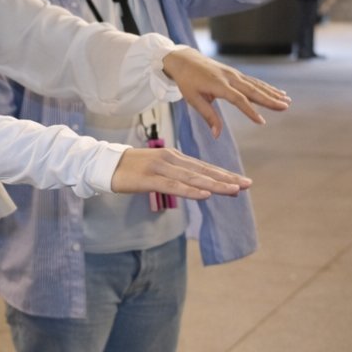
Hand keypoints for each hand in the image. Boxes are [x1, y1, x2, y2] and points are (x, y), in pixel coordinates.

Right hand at [110, 146, 250, 198]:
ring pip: (193, 178)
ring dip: (215, 185)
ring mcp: (161, 168)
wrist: (105, 164)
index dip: (223, 175)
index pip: (204, 167)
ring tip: (234, 190)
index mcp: (174, 157)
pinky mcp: (150, 179)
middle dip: (227, 178)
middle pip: (204, 171)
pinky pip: (174, 186)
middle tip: (247, 184)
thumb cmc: (130, 169)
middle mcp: (172, 159)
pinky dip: (191, 191)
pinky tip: (205, 195)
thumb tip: (192, 185)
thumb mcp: (156, 169)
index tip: (242, 181)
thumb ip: (174, 175)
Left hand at [159, 50, 291, 135]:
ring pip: (256, 85)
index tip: (262, 122)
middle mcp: (230, 78)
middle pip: (253, 90)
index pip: (238, 99)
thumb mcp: (193, 100)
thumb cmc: (188, 82)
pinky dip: (266, 87)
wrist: (186, 60)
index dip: (250, 111)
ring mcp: (234, 74)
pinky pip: (254, 82)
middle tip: (285, 106)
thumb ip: (208, 116)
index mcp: (218, 85)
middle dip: (270, 99)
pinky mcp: (236, 74)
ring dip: (272, 93)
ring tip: (287, 101)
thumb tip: (217, 135)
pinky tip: (277, 92)